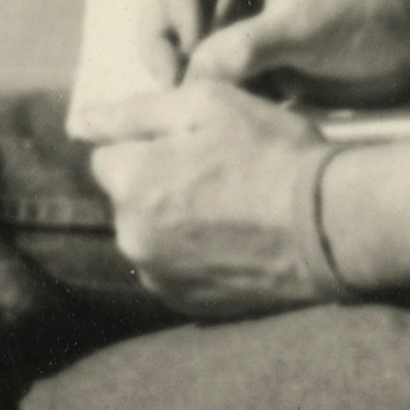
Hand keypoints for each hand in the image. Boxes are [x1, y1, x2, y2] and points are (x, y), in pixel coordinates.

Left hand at [68, 82, 332, 319]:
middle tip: (219, 173)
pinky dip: (195, 255)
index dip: (149, 144)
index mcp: (131, 184)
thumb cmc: (271, 152)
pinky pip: (176, 269)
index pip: (108, 156)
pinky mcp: (191, 306)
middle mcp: (134, 238)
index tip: (193, 144)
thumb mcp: (205, 103)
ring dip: (175, 221)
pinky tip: (235, 241)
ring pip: (151, 235)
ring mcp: (162, 278)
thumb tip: (79, 122)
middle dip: (158, 183)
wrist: (331, 224)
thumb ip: (133, 112)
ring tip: (231, 209)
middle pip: (128, 199)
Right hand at [144, 0, 409, 107]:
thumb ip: (250, 44)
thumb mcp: (309, 24)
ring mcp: (234, 24)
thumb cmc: (371, 15)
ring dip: (185, 78)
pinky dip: (209, 99)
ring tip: (210, 105)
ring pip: (179, 50)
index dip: (169, 0)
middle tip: (179, 87)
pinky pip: (207, 81)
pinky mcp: (246, 64)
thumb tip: (196, 72)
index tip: (192, 40)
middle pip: (162, 7)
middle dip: (164, 46)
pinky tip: (229, 116)